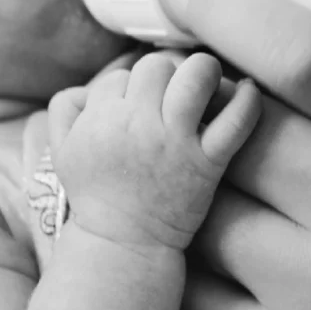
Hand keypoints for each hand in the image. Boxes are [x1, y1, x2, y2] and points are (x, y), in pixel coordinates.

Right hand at [46, 53, 260, 250]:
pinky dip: (247, 101)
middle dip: (163, 76)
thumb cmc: (94, 194)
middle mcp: (137, 124)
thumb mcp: (61, 151)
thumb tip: (91, 85)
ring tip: (205, 85)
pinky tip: (248, 90)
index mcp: (100, 119)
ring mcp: (176, 142)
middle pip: (156, 67)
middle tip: (168, 97)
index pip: (121, 77)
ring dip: (204, 73)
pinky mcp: (207, 162)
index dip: (128, 90)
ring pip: (197, 75)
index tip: (135, 110)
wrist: (123, 242)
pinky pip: (236, 120)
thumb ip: (65, 109)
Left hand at [175, 0, 310, 309]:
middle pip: (231, 142)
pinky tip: (214, 246)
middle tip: (203, 108)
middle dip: (204, 116)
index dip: (230, 13)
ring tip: (220, 184)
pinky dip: (189, 265)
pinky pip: (195, 299)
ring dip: (194, 191)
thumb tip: (292, 13)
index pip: (309, 60)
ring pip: (200, 220)